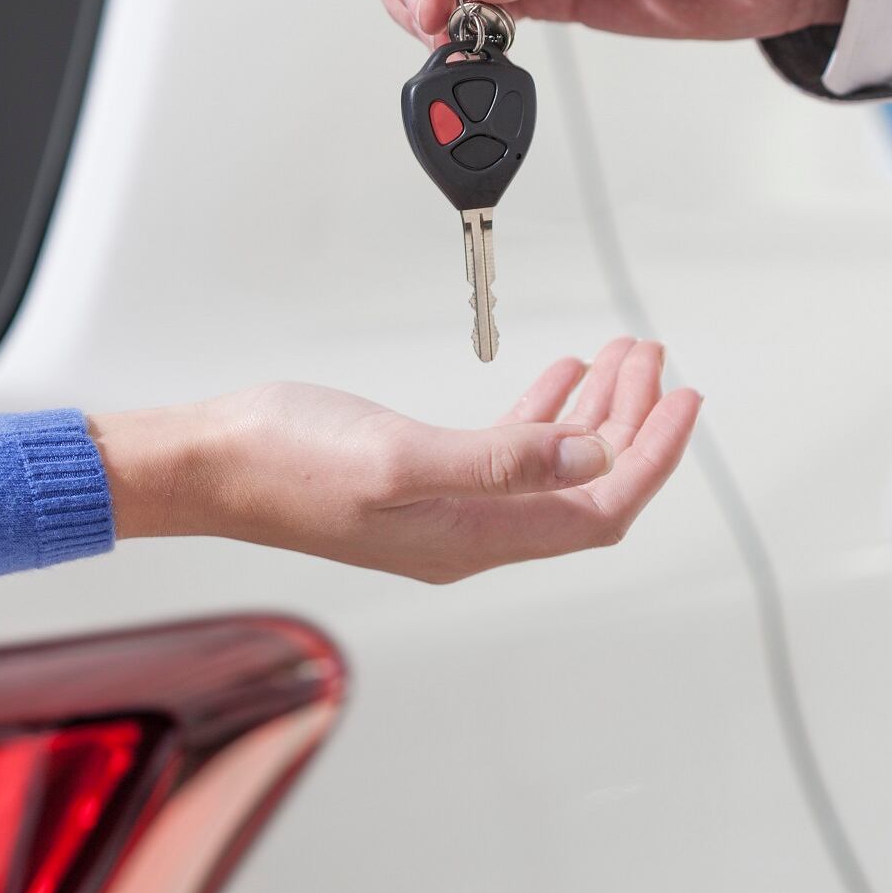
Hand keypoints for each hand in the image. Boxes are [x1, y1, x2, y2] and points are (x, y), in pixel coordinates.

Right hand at [93, 337, 700, 582]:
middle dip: (630, 422)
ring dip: (592, 411)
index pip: (597, 509)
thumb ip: (500, 460)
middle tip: (655, 362)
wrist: (208, 463)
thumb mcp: (400, 455)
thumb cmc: (285, 461)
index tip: (683, 400)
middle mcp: (469, 530)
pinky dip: (541, 412)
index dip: (650, 458)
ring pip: (550, 465)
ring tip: (620, 357)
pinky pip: (505, 450)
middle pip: (583, 485)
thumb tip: (587, 458)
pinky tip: (557, 378)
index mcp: (473, 535)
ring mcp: (444, 505)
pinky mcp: (417, 476)